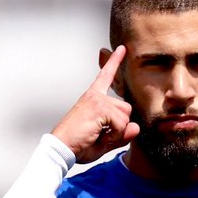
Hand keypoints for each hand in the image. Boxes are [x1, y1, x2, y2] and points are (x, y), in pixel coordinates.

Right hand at [51, 46, 140, 162]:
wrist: (61, 148)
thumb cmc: (79, 144)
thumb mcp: (104, 141)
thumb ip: (122, 135)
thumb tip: (136, 127)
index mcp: (93, 99)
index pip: (105, 77)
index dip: (114, 62)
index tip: (121, 48)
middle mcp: (95, 95)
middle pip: (126, 109)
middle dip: (120, 127)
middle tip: (100, 135)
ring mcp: (97, 100)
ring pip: (126, 117)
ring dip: (117, 132)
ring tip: (98, 135)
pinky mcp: (100, 107)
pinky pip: (121, 124)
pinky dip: (114, 136)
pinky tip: (98, 136)